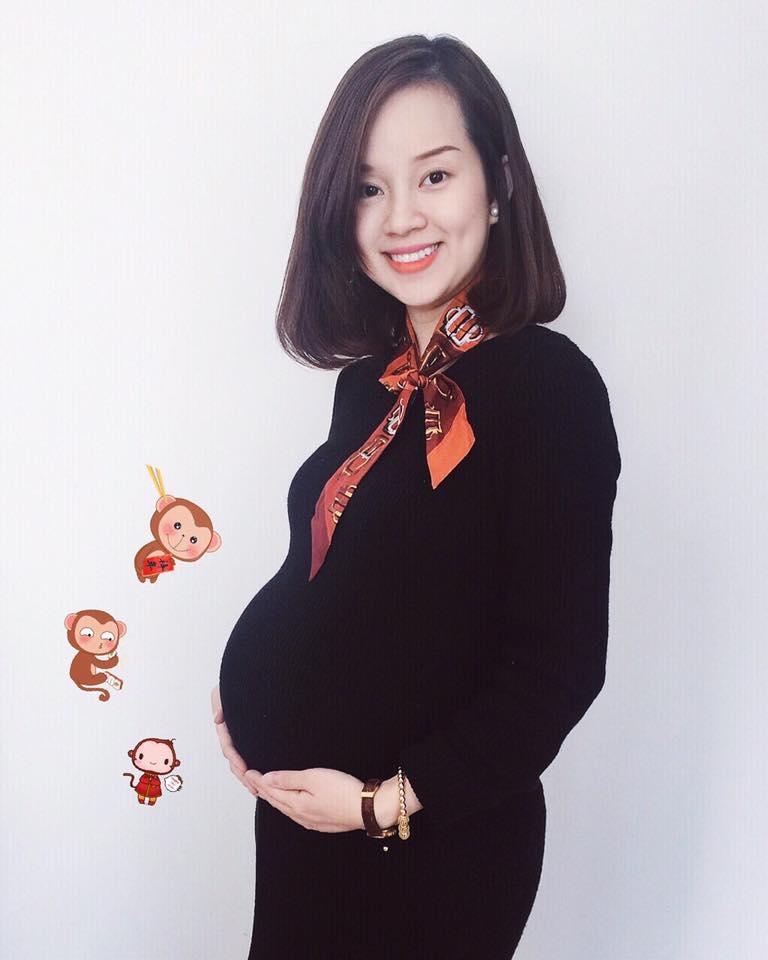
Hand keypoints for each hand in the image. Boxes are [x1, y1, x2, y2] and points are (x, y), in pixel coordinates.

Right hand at [210, 683, 258, 797]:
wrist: (249, 679)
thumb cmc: (235, 685)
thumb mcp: (225, 692)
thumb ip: (222, 704)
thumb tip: (218, 719)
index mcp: (225, 726)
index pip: (229, 747)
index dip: (236, 760)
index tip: (245, 770)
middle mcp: (231, 735)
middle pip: (235, 760)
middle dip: (243, 776)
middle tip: (254, 788)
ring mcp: (239, 738)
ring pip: (241, 762)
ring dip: (248, 777)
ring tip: (258, 790)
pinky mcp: (249, 739)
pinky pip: (250, 756)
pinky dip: (253, 769)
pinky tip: (262, 779)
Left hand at [252, 767, 398, 833]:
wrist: (368, 810)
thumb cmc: (344, 792)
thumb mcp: (314, 778)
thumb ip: (288, 778)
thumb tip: (266, 778)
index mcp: (295, 805)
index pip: (270, 791)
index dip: (257, 780)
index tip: (247, 771)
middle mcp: (300, 816)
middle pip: (275, 801)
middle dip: (261, 790)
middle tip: (250, 780)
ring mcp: (310, 821)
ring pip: (285, 808)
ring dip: (273, 798)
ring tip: (265, 790)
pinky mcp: (320, 822)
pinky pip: (296, 812)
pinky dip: (287, 803)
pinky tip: (290, 802)